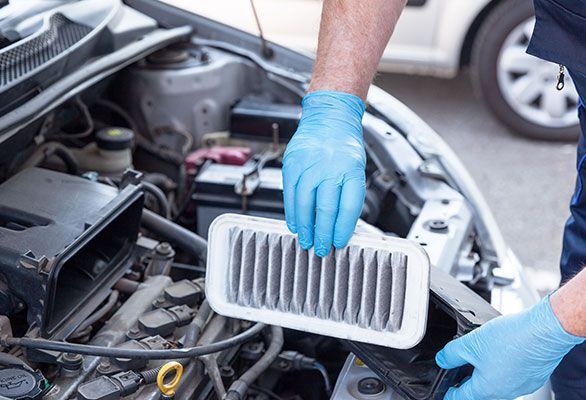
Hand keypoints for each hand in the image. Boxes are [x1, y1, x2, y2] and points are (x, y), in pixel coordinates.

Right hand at [282, 90, 365, 255]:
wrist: (329, 118)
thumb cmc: (344, 145)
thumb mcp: (356, 168)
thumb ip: (348, 195)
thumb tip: (340, 226)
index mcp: (351, 170)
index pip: (348, 207)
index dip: (342, 229)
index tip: (339, 242)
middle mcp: (330, 167)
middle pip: (325, 209)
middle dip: (323, 233)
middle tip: (322, 249)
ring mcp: (309, 165)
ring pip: (304, 204)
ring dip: (305, 227)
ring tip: (307, 241)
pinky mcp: (292, 164)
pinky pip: (290, 194)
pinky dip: (291, 212)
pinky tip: (294, 223)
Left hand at [435, 295, 583, 399]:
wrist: (544, 331)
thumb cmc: (512, 339)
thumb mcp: (470, 343)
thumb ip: (452, 354)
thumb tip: (442, 360)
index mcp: (487, 390)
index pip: (460, 397)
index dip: (448, 392)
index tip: (444, 390)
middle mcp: (505, 393)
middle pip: (478, 392)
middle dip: (466, 380)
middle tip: (459, 367)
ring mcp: (521, 386)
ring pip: (496, 384)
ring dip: (485, 372)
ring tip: (480, 355)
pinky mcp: (532, 377)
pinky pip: (511, 376)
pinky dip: (502, 367)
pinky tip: (501, 351)